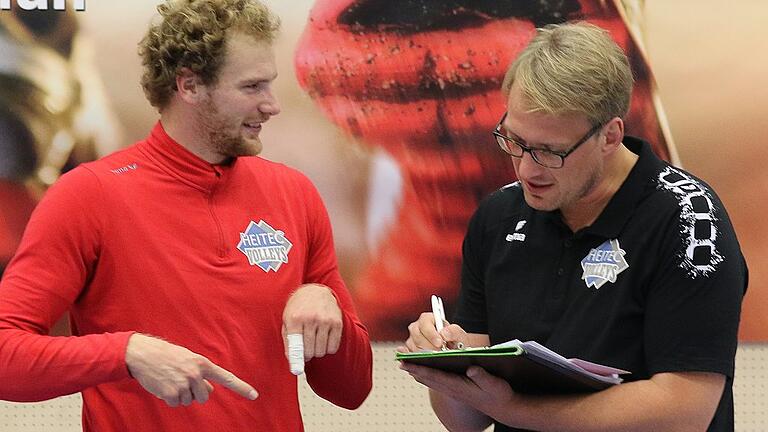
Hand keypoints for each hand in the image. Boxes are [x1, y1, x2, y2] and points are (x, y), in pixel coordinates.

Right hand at [125, 333, 257, 406]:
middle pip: (204, 396)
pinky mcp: (172, 394)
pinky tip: (163, 385)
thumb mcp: (188, 359)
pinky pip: (176, 404)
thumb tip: (210, 391)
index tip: (254, 395)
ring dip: (180, 394)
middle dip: (194, 392)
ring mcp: (184, 384)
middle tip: (181, 379)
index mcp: (202, 363)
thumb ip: (201, 373)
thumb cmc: (167, 355)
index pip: (226, 378)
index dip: (241, 387)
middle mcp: (196, 374)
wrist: (143, 353)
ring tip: (170, 379)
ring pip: (189, 401)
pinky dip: (169, 398)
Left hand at [282, 283, 341, 360]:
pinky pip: (333, 347)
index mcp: (295, 318)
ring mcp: (325, 320)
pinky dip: (328, 348)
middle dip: (307, 354)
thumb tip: (293, 363)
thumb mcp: (287, 321)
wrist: (315, 291)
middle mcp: (311, 318)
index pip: (296, 344)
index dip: (296, 358)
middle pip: (310, 351)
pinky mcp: (337, 322)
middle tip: (305, 348)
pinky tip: (323, 339)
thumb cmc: (298, 309)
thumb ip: (288, 341)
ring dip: (317, 351)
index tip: (297, 370)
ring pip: (322, 351)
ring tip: (314, 341)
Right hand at [397, 312, 469, 352]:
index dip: (431, 333)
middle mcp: (417, 328)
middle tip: (439, 353)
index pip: (425, 323)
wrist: (454, 351)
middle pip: (417, 336)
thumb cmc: (455, 341)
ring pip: (413, 347)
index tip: (440, 343)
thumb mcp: (459, 335)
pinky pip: (408, 355)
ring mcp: (411, 340)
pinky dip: (415, 359)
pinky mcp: (409, 351)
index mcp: (428, 319)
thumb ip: (454, 332)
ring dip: (424, 354)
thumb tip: (444, 333)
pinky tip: (424, 362)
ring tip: (435, 358)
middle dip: (429, 346)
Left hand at [400, 362, 518, 423]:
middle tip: (399, 359)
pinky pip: (437, 381)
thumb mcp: (494, 384)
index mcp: (458, 386)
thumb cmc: (499, 395)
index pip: (434, 376)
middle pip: (428, 378)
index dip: (420, 368)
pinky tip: (422, 370)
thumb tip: (472, 368)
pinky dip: (427, 374)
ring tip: (405, 363)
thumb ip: (482, 376)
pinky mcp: (456, 389)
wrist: (504, 409)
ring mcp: (453, 390)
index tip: (406, 363)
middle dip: (413, 368)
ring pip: (430, 380)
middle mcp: (453, 389)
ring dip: (417, 371)